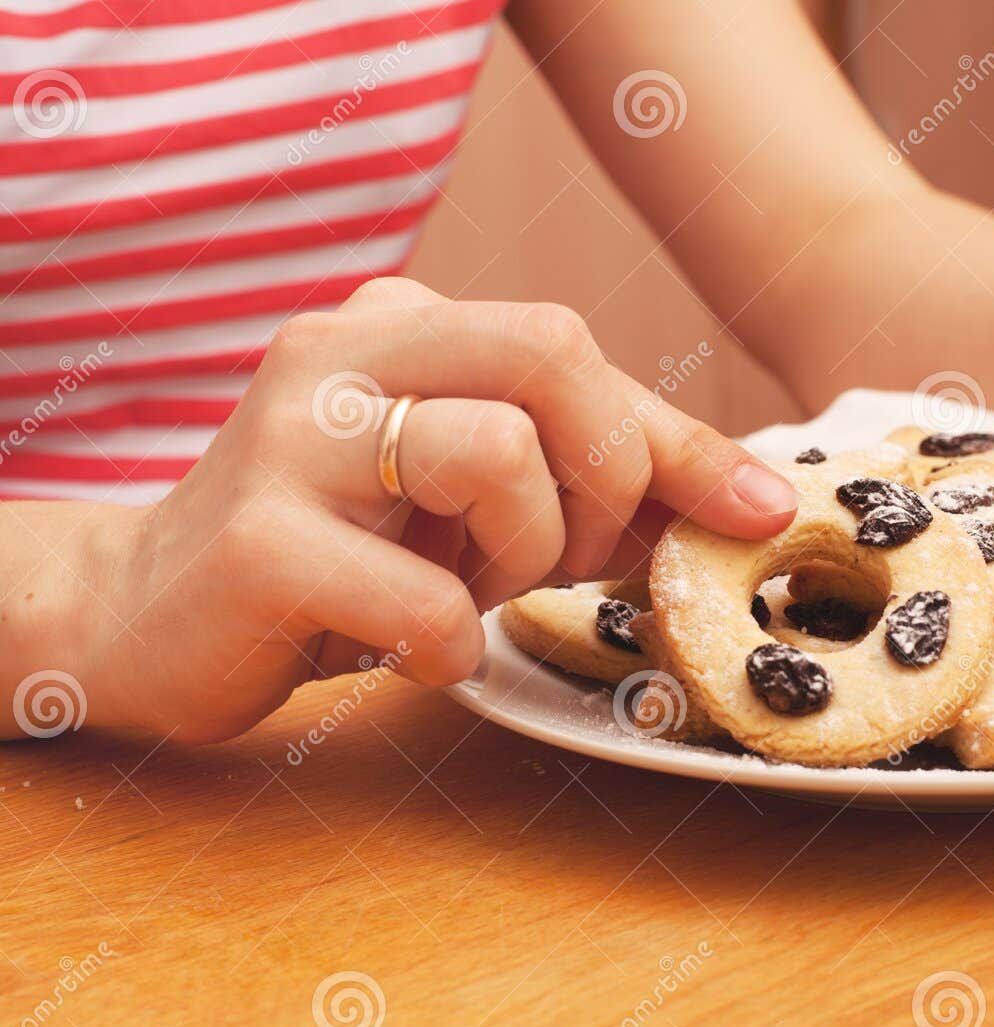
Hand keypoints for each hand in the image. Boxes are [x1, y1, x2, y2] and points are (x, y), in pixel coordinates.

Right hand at [78, 277, 796, 741]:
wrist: (151, 613)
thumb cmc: (345, 556)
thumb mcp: (481, 507)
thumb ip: (595, 485)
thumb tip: (742, 498)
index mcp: (404, 327)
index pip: (578, 351)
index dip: (682, 440)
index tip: (758, 509)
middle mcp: (344, 352)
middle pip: (552, 358)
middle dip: (605, 479)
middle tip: (567, 557)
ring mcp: (293, 438)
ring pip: (495, 455)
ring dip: (521, 556)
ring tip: (468, 591)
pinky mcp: (259, 539)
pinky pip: (425, 596)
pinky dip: (448, 644)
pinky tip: (412, 648)